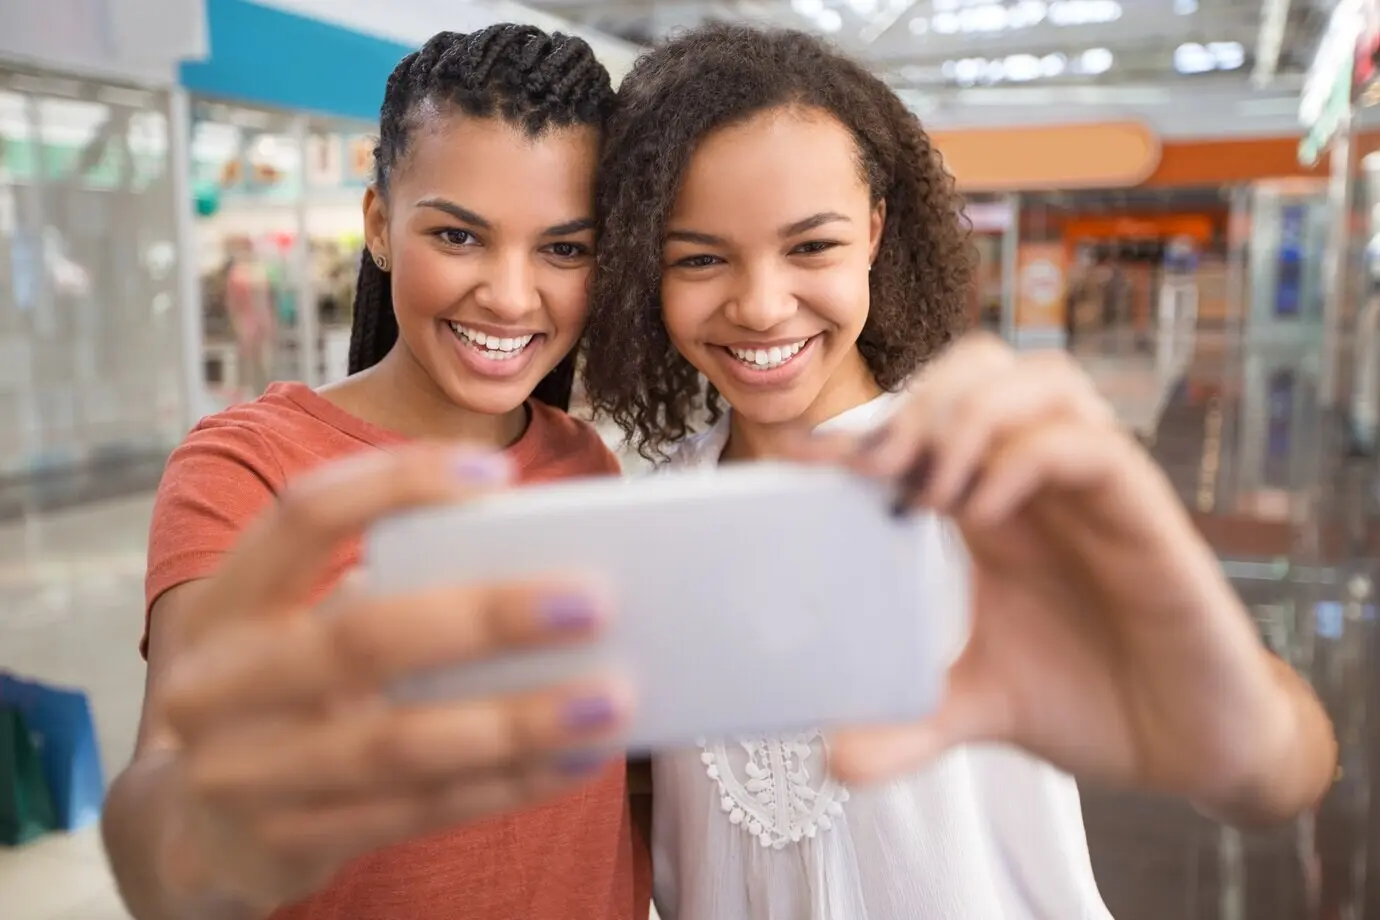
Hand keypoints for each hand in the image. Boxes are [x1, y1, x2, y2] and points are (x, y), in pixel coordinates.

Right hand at [152, 445, 628, 911]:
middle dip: (488, 616)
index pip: (304, 516)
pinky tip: (572, 760)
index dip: (397, 484)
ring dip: (516, 720)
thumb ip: (378, 597)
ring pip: (398, 743)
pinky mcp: (286, 844)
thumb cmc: (276, 698)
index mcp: (227, 602)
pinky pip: (417, 811)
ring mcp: (243, 774)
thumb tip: (535, 571)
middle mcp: (217, 685)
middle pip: (363, 635)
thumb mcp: (290, 634)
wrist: (188, 831)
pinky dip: (505, 785)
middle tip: (593, 601)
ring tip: (609, 698)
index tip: (498, 471)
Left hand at [790, 333, 1332, 819]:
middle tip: (876, 468)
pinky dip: (1025, 458)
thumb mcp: (980, 705)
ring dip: (970, 414)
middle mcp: (1042, 481)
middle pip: (985, 365)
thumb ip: (909, 721)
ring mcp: (1097, 491)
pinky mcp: (1148, 515)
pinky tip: (983, 513)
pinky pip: (1090, 445)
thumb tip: (834, 758)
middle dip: (922, 397)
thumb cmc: (1092, 702)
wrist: (1191, 749)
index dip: (862, 426)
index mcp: (995, 505)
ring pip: (1043, 379)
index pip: (928, 422)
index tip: (801, 460)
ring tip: (927, 488)